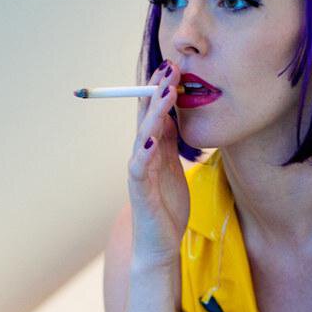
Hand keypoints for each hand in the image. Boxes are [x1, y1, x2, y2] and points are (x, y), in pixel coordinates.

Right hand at [128, 60, 189, 266]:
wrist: (159, 245)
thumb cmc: (167, 207)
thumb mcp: (173, 169)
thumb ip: (170, 144)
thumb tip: (172, 116)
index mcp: (152, 150)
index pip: (155, 114)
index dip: (161, 90)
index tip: (173, 67)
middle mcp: (141, 156)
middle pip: (146, 117)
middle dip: (157, 91)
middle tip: (169, 67)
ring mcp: (138, 172)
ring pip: (143, 135)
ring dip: (154, 113)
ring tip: (166, 93)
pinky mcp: (139, 190)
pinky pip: (140, 166)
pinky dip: (145, 150)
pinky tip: (153, 136)